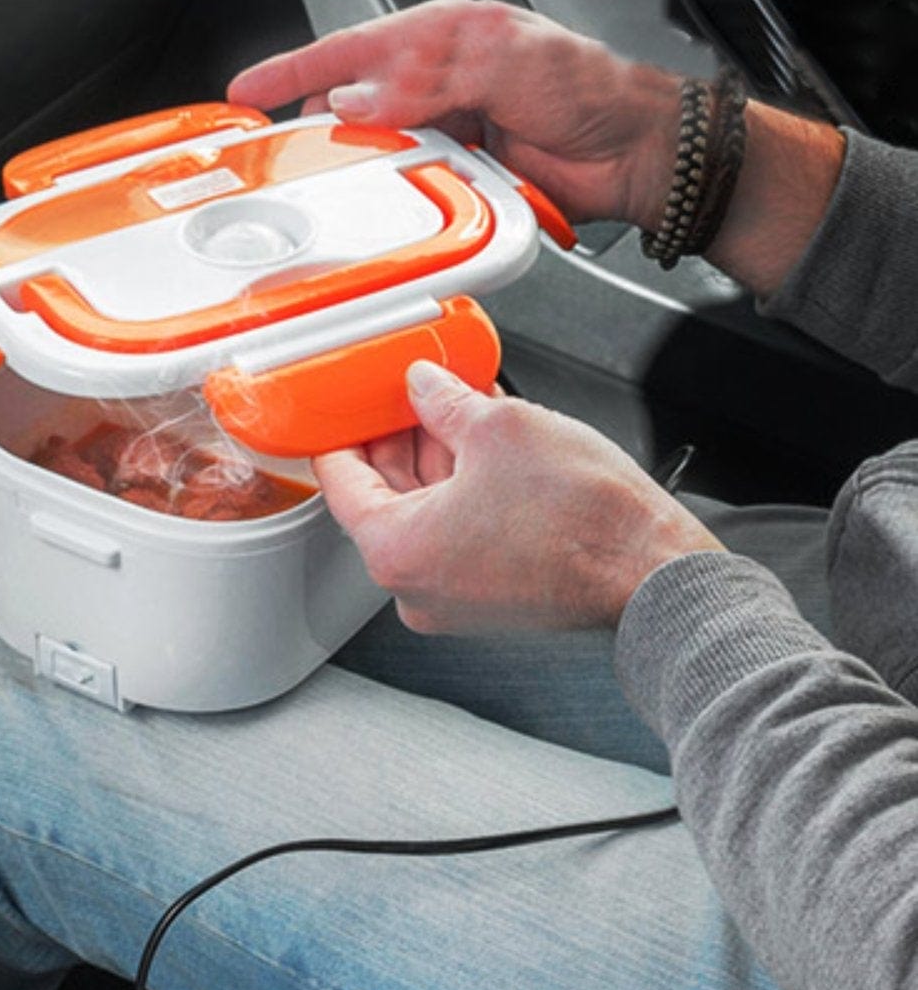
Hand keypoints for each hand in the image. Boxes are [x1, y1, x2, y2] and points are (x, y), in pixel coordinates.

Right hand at [228, 0, 680, 229]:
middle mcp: (441, 81)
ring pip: (377, 150)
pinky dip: (396, 195)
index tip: (250, 90)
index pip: (354, 50)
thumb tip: (362, 101)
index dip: (296, 69)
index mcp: (447, 37)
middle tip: (293, 149)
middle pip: (355, 103)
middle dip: (321, 125)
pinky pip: (409, 188)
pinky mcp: (458, 175)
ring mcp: (447, 130)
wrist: (633, 155)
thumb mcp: (505, 63)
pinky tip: (390, 200)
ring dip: (361, 166)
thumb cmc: (589, 92)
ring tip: (341, 178)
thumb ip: (429, 78)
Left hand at [314, 364, 722, 631]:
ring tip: (454, 413)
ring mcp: (450, 601)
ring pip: (423, 518)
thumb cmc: (585, 521)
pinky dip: (460, 493)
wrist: (650, 571)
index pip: (340, 484)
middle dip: (396, 442)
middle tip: (406, 399)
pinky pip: (455, 538)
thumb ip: (445, 401)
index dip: (341, 434)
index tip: (342, 413)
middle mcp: (414, 588)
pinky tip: (482, 450)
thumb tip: (427, 387)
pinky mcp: (486, 601)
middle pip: (382, 501)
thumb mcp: (500, 427)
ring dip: (433, 463)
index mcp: (396, 551)